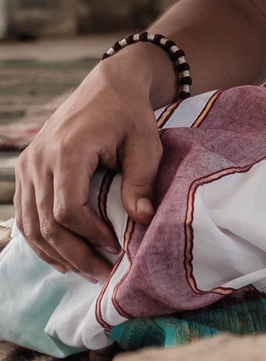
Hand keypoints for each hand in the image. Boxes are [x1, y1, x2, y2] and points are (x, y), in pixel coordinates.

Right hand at [14, 53, 168, 279]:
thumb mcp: (146, 143)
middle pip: (45, 222)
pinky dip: (40, 238)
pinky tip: (61, 256)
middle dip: (73, 253)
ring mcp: (27, 166)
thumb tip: (143, 220)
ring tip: (83, 271)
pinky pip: (25, 213)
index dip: (90, 233)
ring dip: (54, 252)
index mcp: (68, 151)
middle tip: (101, 273)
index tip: (116, 245)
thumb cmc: (130, 115)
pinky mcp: (26, 170)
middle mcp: (39, 160)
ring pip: (30, 223)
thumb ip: (141, 181)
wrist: (108, 87)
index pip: (67, 209)